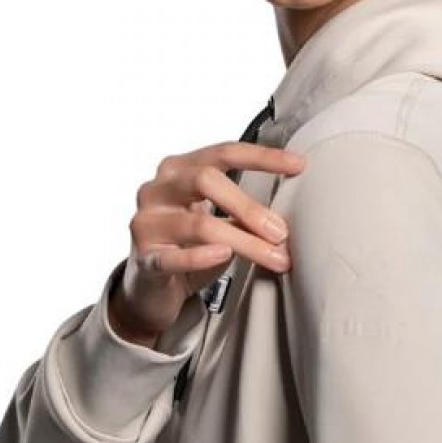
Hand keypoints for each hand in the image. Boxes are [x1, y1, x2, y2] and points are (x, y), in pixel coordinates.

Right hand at [111, 140, 308, 340]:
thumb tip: (286, 218)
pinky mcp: (144, 259)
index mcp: (179, 170)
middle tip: (281, 231)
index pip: (223, 152)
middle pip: (205, 180)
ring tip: (272, 256)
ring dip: (244, 241)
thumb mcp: (218, 220)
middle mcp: (157, 189)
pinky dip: (201, 256)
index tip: (298, 165)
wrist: (150, 289)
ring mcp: (146, 223)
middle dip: (250, 206)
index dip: (263, 157)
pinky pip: (174, 257)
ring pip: (200, 225)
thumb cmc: (188, 247)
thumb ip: (242, 211)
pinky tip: (224, 254)